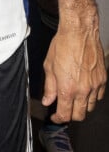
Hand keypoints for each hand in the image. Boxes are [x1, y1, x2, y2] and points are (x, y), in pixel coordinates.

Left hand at [42, 6, 106, 121]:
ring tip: (74, 99)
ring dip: (81, 107)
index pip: (65, 114)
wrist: (79, 32)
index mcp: (67, 88)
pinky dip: (92, 97)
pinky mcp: (103, 79)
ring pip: (90, 107)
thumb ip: (49, 87)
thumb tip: (48, 100)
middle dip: (70, 115)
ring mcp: (95, 85)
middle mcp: (83, 90)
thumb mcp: (49, 66)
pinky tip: (85, 90)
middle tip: (64, 109)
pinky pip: (99, 96)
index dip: (58, 118)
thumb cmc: (63, 45)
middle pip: (79, 115)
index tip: (55, 116)